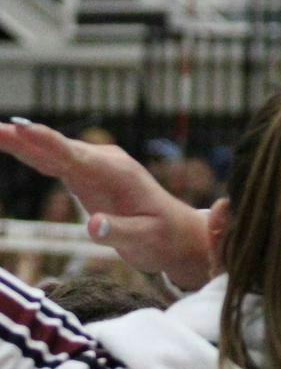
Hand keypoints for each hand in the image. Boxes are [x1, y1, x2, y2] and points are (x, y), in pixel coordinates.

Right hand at [0, 120, 211, 286]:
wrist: (177, 233)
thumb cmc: (163, 237)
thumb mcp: (145, 240)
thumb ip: (119, 232)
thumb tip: (93, 226)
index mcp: (117, 174)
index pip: (74, 156)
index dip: (46, 142)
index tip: (21, 128)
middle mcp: (104, 163)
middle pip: (56, 148)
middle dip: (22, 137)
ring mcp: (95, 166)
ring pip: (52, 152)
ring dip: (21, 141)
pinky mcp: (87, 174)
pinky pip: (54, 160)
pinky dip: (31, 152)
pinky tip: (11, 143)